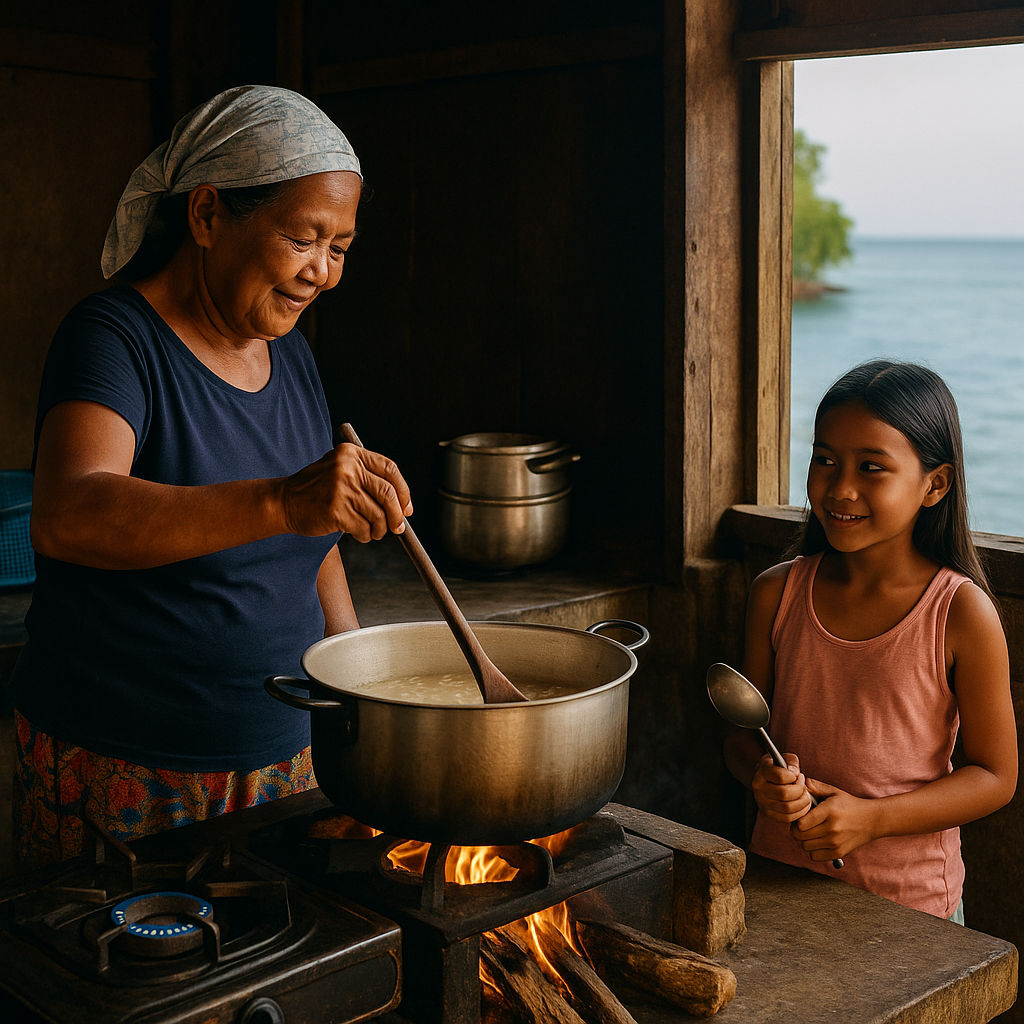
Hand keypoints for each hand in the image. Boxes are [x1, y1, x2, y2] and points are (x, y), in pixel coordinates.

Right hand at [280, 443, 412, 541]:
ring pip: (377, 515)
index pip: (390, 469)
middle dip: (397, 515)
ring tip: (372, 532)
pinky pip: (363, 528)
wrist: (283, 501)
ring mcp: (340, 489)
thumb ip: (369, 479)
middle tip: (398, 527)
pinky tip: (358, 534)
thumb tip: (403, 504)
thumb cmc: (317, 490)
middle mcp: (347, 468)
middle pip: (387, 493)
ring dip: (379, 529)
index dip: (403, 491)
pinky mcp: (335, 510)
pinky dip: (365, 535)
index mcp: (351, 454)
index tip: (407, 507)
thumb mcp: (341, 470)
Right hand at [751, 753, 812, 822]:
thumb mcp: (784, 758)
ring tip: (804, 795)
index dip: (793, 777)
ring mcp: (762, 802)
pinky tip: (802, 804)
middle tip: (803, 786)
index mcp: (762, 772)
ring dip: (802, 802)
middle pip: (784, 794)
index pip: (780, 777)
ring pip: (787, 807)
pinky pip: (787, 818)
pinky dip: (799, 812)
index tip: (797, 775)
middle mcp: (759, 788)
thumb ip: (791, 762)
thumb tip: (795, 773)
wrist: (765, 778)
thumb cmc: (778, 767)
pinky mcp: (768, 814)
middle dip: (800, 790)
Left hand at [790, 778, 878, 860]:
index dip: (795, 820)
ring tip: (808, 833)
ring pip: (805, 847)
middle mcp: (833, 829)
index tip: (798, 816)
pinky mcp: (839, 853)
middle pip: (800, 836)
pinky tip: (816, 841)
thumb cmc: (849, 805)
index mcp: (829, 811)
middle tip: (800, 825)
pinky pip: (814, 856)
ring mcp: (836, 843)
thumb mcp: (833, 792)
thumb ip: (815, 787)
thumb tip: (798, 784)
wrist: (872, 820)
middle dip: (796, 831)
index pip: (801, 823)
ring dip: (802, 841)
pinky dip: (811, 850)